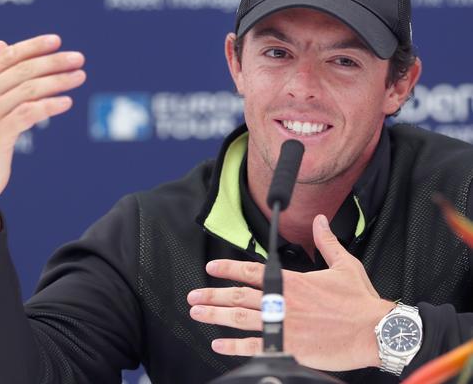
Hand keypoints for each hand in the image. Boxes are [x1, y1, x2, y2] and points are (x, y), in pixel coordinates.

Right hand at [0, 35, 85, 244]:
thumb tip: (1, 43)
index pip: (10, 56)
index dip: (34, 46)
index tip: (58, 41)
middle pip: (24, 70)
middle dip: (54, 62)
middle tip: (79, 59)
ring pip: (29, 90)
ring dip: (58, 81)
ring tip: (80, 77)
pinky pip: (29, 114)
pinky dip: (50, 106)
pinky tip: (67, 102)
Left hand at [187, 214, 395, 370]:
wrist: (376, 332)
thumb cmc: (360, 300)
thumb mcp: (344, 265)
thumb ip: (326, 242)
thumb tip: (319, 220)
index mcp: (292, 282)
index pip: (252, 271)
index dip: (228, 269)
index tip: (210, 268)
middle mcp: (283, 302)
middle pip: (239, 296)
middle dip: (213, 295)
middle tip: (193, 296)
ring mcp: (284, 326)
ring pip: (241, 318)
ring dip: (216, 315)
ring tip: (197, 313)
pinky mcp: (290, 348)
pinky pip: (256, 346)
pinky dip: (235, 346)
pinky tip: (218, 344)